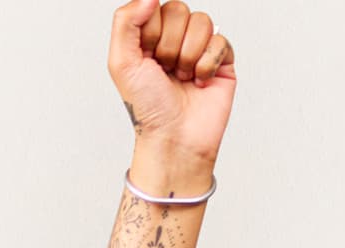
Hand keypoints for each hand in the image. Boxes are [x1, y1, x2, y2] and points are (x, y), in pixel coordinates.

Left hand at [109, 0, 237, 181]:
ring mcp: (200, 48)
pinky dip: (207, 63)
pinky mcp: (223, 60)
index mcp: (149, 36)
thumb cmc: (148, 107)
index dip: (151, 32)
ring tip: (183, 77)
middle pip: (180, 9)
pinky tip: (200, 81)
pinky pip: (221, 40)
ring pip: (202, 22)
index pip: (155, 6)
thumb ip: (125, 21)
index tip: (147, 57)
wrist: (175, 138)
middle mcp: (174, 39)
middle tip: (166, 70)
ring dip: (188, 54)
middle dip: (169, 45)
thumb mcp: (121, 62)